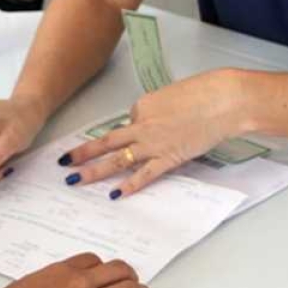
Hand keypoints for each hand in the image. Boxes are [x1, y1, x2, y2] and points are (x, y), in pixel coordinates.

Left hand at [59, 70, 244, 197]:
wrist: (223, 101)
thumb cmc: (206, 93)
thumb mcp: (175, 95)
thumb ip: (161, 110)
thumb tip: (159, 122)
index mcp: (143, 106)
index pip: (128, 123)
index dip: (129, 132)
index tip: (130, 138)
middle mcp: (142, 125)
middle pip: (106, 142)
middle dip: (83, 153)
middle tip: (64, 162)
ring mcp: (153, 143)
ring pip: (117, 159)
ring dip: (94, 171)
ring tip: (75, 180)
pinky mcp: (168, 157)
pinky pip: (144, 174)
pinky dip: (130, 186)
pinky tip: (116, 194)